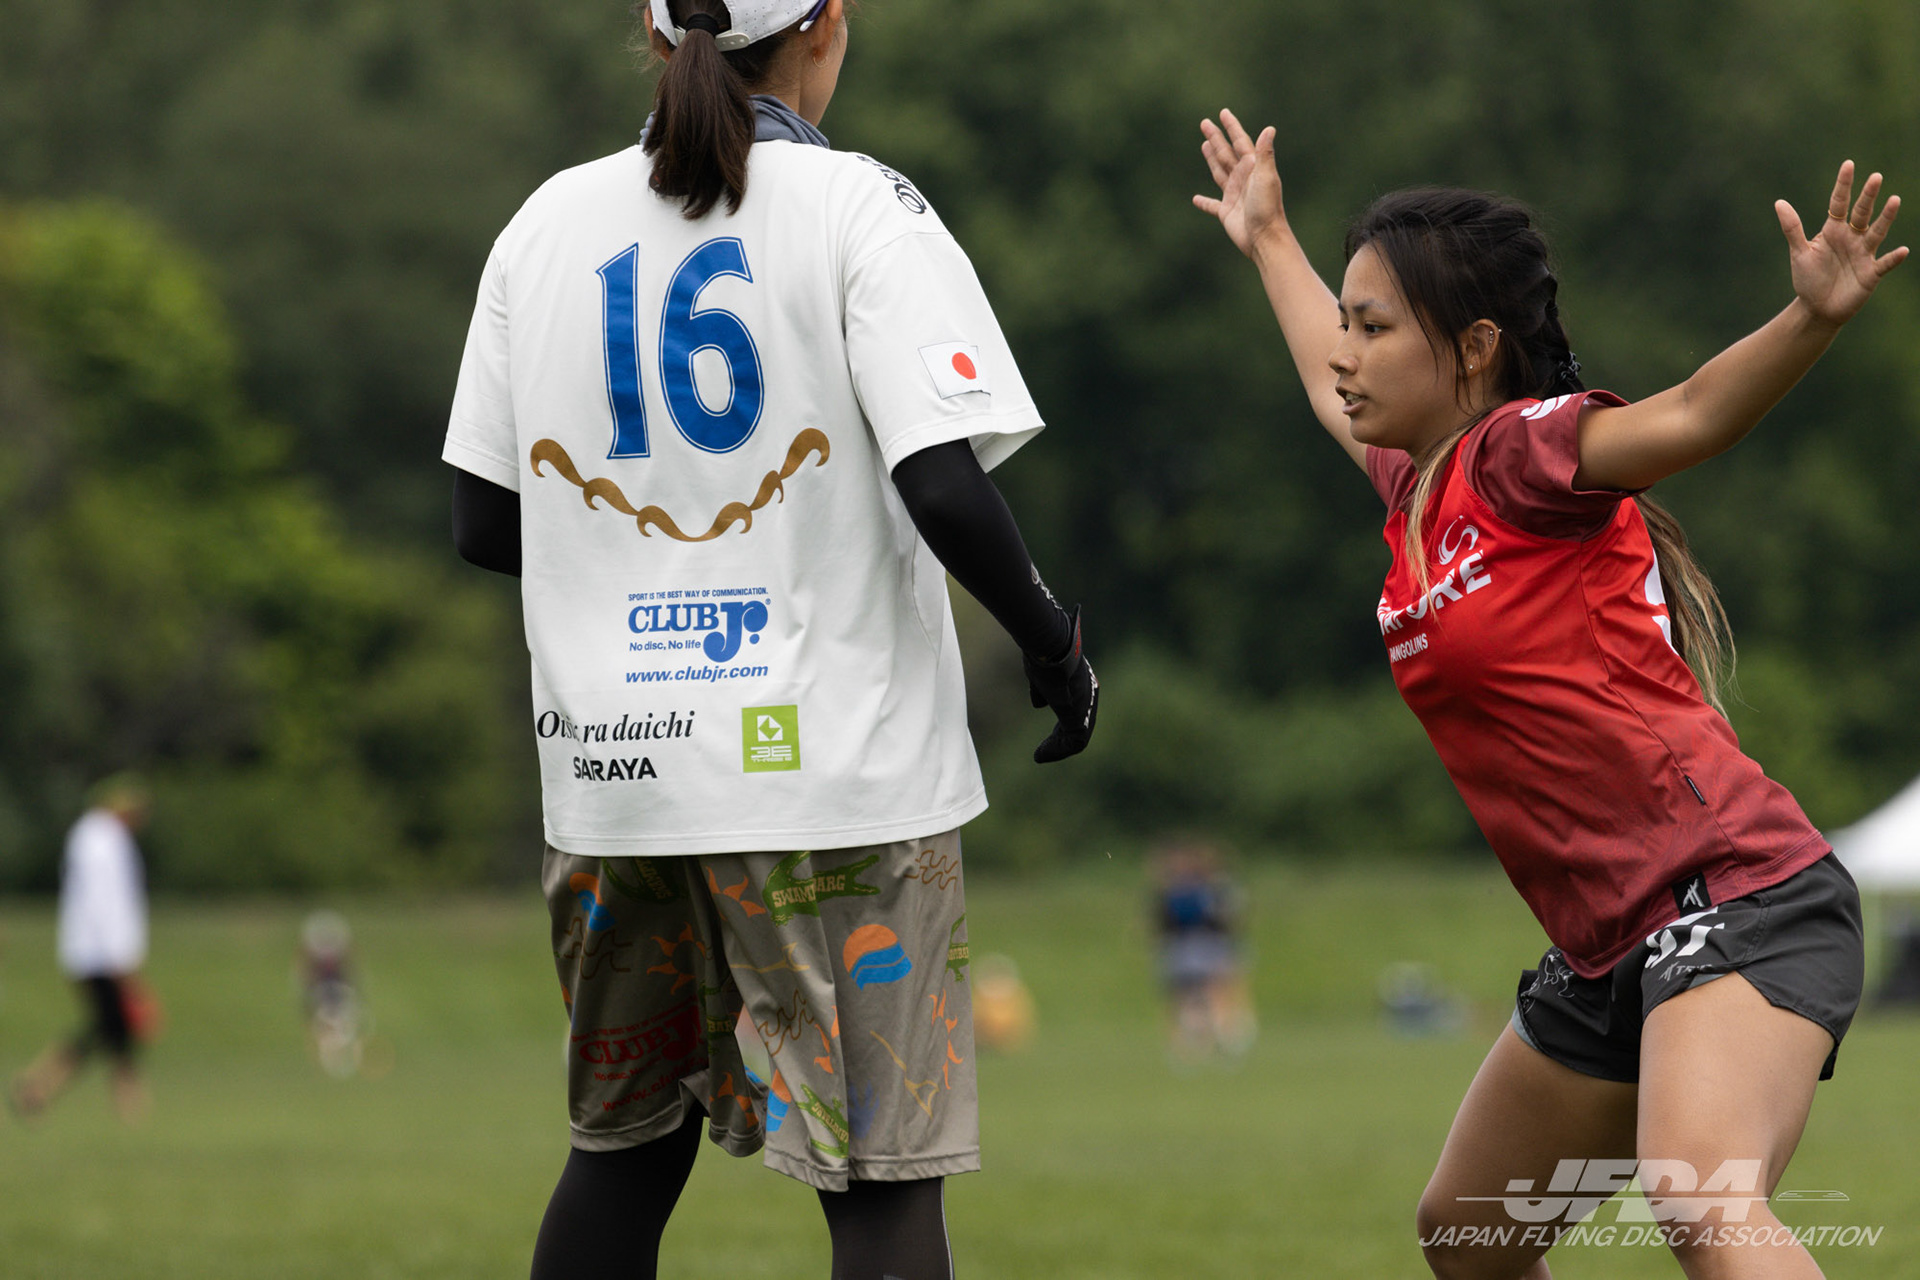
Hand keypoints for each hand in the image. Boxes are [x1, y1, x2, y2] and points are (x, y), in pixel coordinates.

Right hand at [1024, 606, 1097, 763]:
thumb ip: (1042, 691)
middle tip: (1042, 753)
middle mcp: (1087, 695)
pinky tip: (1041, 753)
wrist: (1048, 643)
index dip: (1060, 729)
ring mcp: (1085, 705)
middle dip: (1059, 741)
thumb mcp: (1040, 674)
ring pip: (1077, 736)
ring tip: (1041, 755)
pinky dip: (1058, 750)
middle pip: (1077, 726)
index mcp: (1080, 685)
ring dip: (1058, 749)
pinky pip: (1075, 740)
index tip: (1045, 740)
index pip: (1074, 712)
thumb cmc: (1042, 653)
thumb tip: (1039, 704)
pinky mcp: (1078, 713)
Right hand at [1192, 109, 1285, 258]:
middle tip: (1204, 123)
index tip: (1223, 113)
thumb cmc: (1267, 207)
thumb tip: (1269, 128)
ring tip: (1204, 145)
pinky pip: (1212, 205)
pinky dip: (1204, 202)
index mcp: (1252, 168)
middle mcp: (1243, 179)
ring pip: (1219, 172)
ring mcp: (1234, 195)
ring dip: (1211, 159)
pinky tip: (1196, 199)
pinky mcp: (1227, 212)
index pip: (1240, 142)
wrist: (1264, 238)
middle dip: (1216, 138)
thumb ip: (1265, 154)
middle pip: (1226, 153)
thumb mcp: (1266, 177)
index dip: (1231, 127)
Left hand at [1776, 161, 1907, 327]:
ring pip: (1877, 232)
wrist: (1817, 308)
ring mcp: (1863, 254)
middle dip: (1868, 196)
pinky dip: (1892, 258)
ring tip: (1895, 200)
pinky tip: (1902, 251)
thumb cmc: (1809, 279)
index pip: (1839, 203)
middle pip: (1862, 213)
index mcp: (1833, 230)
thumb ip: (1792, 228)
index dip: (1843, 185)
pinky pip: (1884, 263)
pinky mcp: (1871, 273)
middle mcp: (1852, 237)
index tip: (1848, 165)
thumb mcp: (1799, 252)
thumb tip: (1779, 202)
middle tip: (1875, 177)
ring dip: (1886, 218)